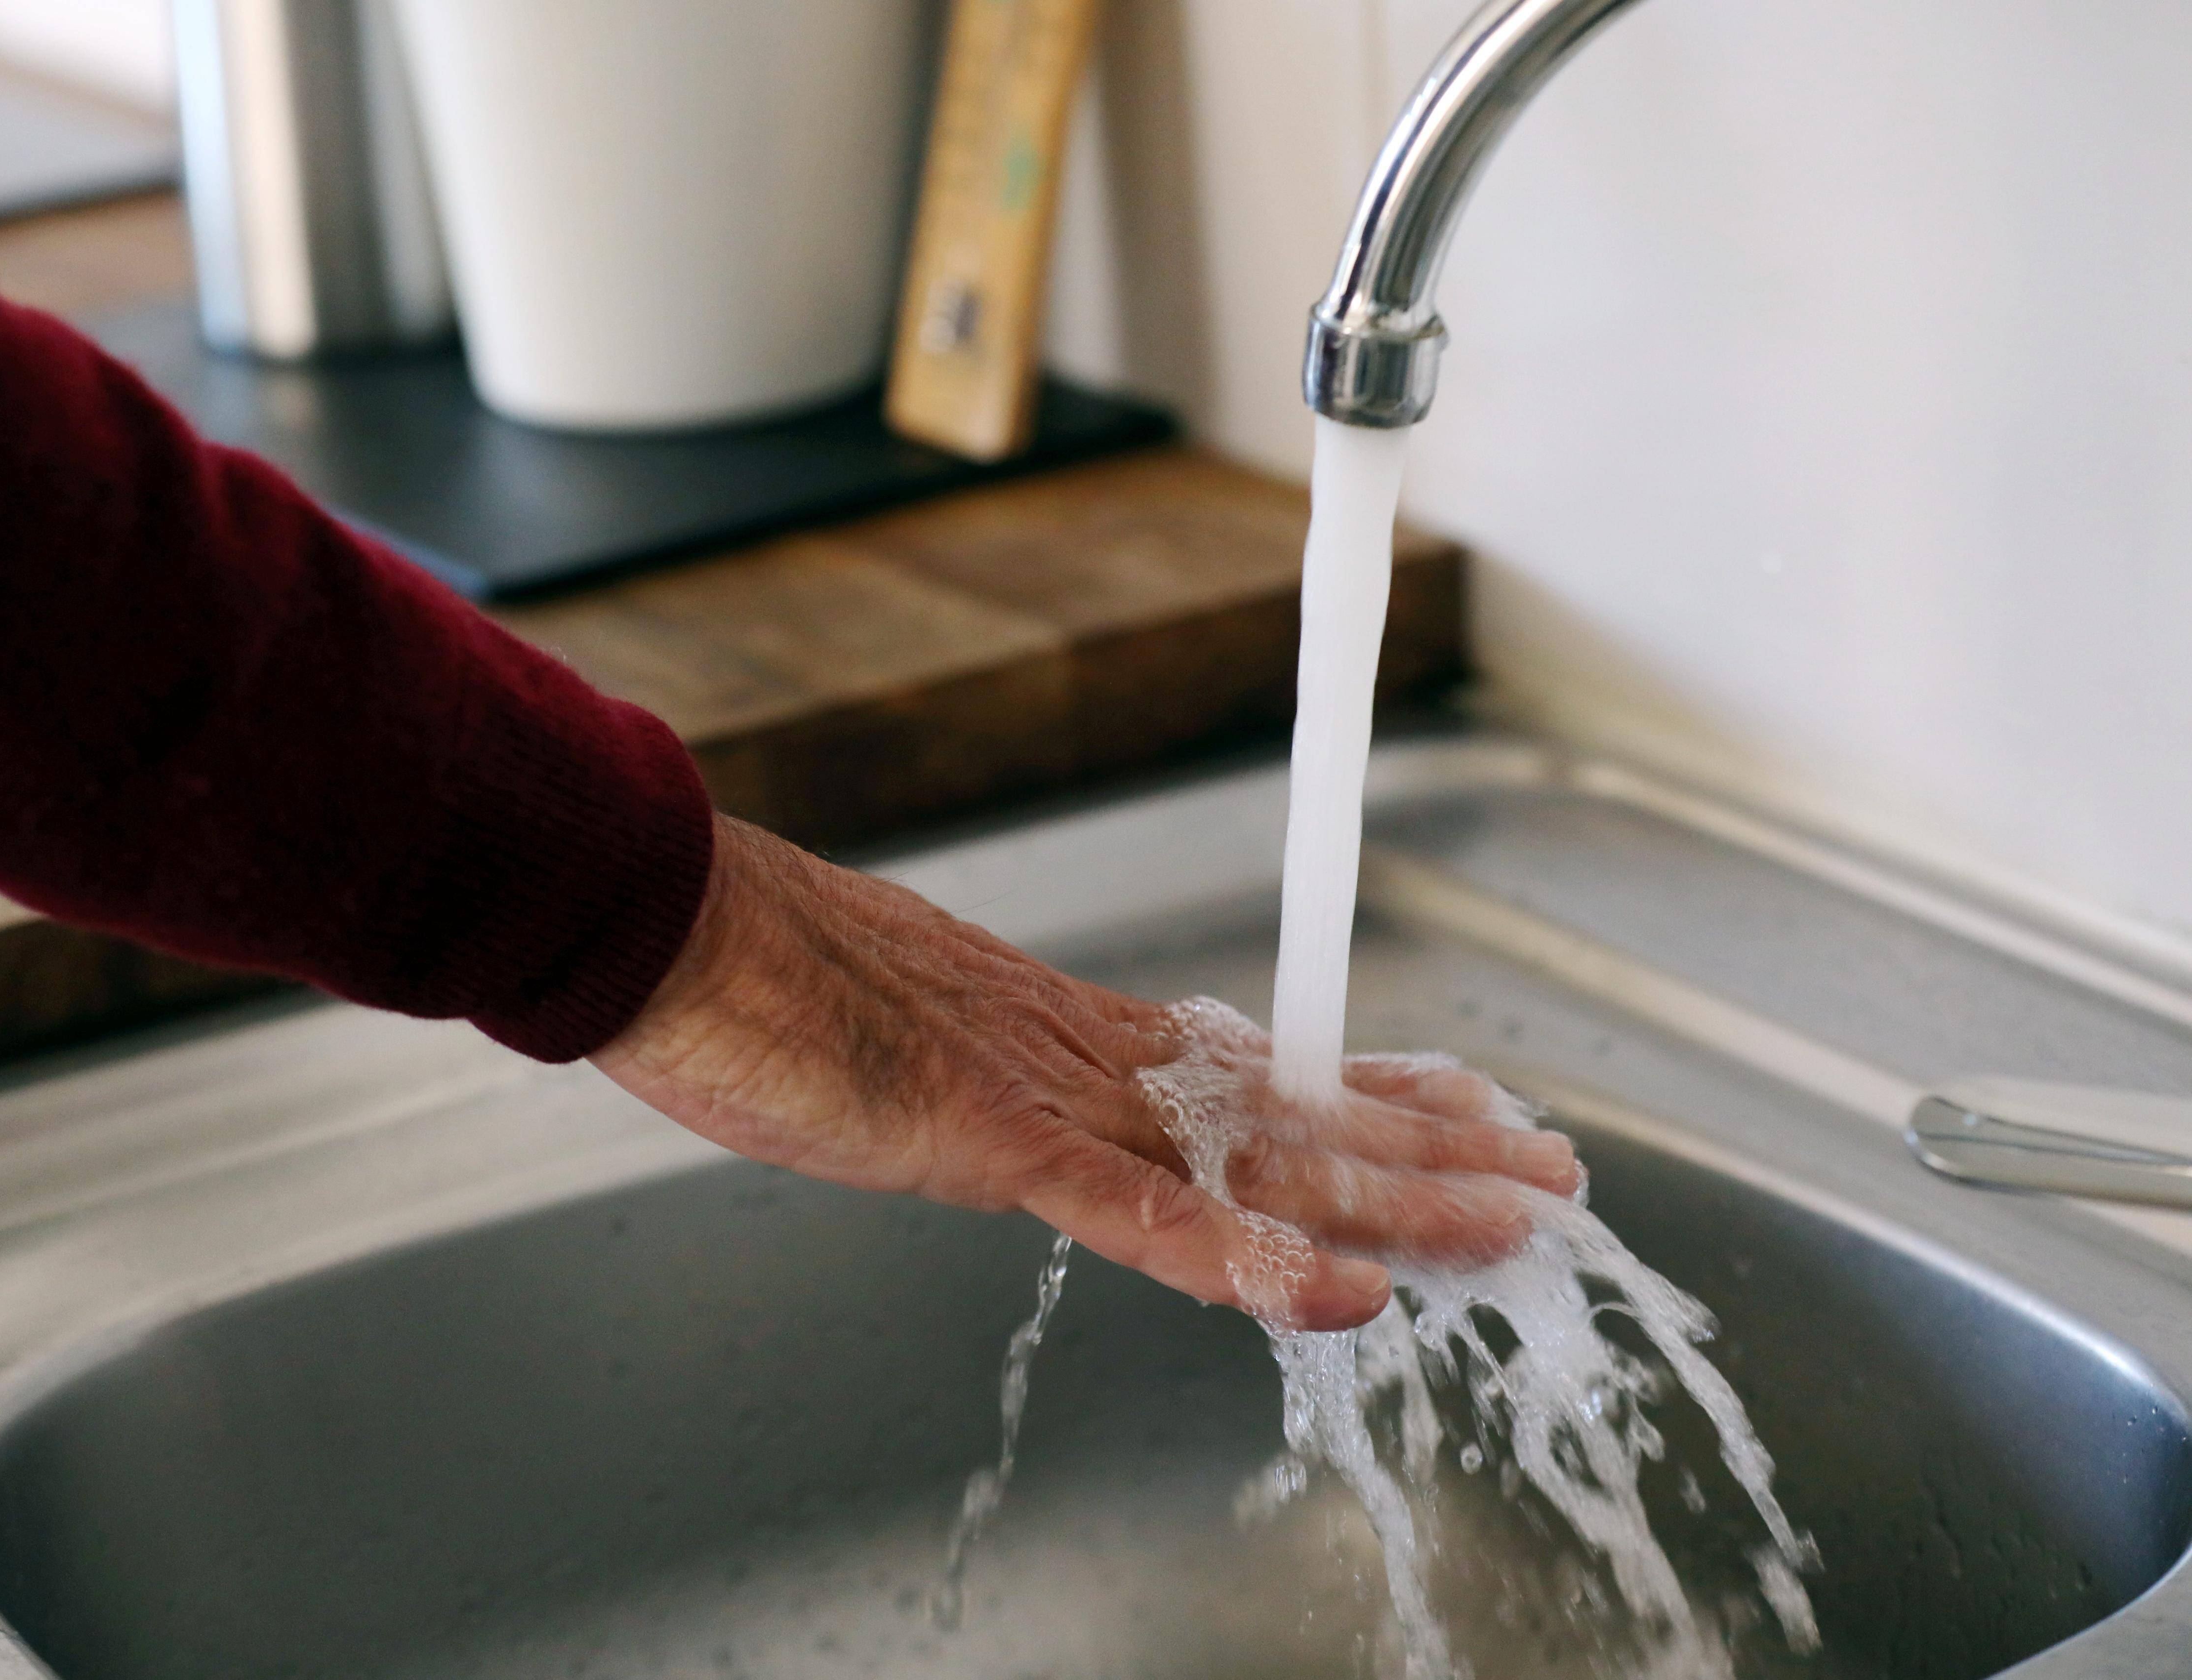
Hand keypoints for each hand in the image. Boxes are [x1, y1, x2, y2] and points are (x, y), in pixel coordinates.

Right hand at [591, 817, 1581, 1330]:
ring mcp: (1050, 1096)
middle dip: (1434, 1143)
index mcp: (1064, 1033)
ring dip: (1401, 1193)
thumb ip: (970, 1078)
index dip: (1364, 1088)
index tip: (1453, 1100)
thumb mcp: (892, 1037)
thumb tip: (985, 1098)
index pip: (1255, 1067)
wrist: (678, 928)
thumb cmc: (758, 982)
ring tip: (1518, 1216)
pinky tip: (1344, 1291)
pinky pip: (1145, 1215)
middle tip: (1549, 1164)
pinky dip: (1249, 1255)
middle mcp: (1089, 1056)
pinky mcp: (993, 1140)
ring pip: (1263, 1153)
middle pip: (1296, 1107)